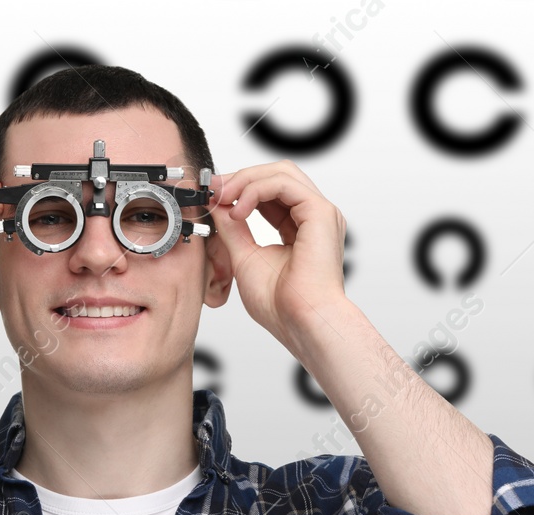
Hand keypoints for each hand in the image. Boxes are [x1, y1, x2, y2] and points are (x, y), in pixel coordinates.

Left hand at [205, 160, 348, 347]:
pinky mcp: (320, 212)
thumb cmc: (281, 304)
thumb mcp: (245, 257)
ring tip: (223, 198)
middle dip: (241, 178)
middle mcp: (313, 217)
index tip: (213, 194)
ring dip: (246, 180)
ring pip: (281, 173)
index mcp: (300, 228)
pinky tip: (238, 209)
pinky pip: (283, 183)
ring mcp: (319, 213)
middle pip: (277, 175)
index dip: (240, 188)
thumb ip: (233, 229)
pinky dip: (255, 190)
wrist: (300, 321)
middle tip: (214, 190)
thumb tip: (218, 205)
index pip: (271, 193)